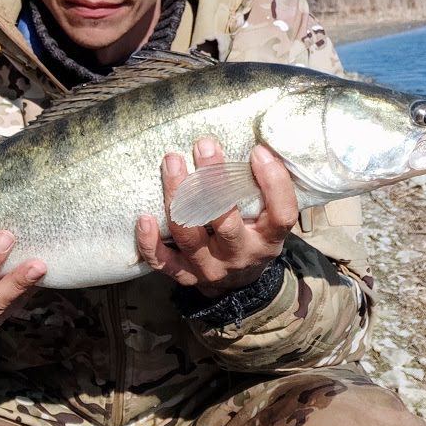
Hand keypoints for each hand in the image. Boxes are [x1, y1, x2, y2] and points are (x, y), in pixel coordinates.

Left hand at [135, 137, 298, 296]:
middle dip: (213, 182)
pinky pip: (162, 261)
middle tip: (205, 145)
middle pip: (226, 223)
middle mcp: (239, 255)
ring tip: (172, 161)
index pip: (281, 215)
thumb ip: (264, 188)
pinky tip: (144, 217)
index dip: (273, 184)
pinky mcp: (184, 275)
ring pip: (189, 236)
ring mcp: (209, 268)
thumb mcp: (269, 218)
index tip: (259, 151)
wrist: (238, 284)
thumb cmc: (253, 236)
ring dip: (178, 197)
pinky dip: (149, 242)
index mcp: (268, 240)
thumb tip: (257, 142)